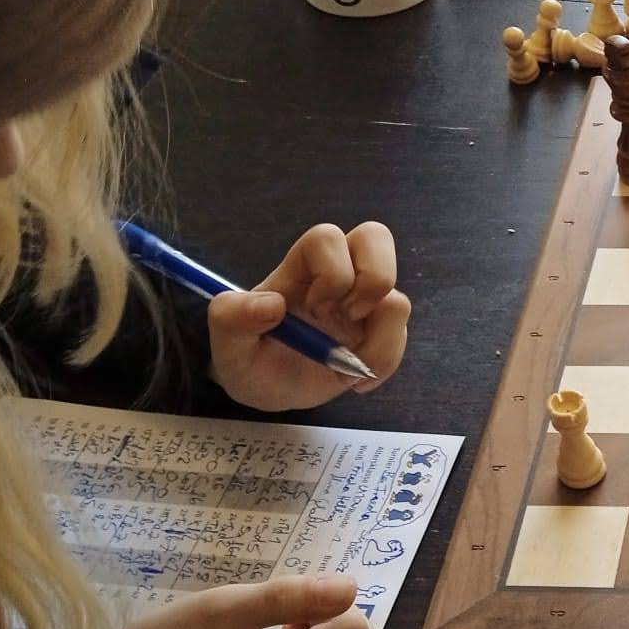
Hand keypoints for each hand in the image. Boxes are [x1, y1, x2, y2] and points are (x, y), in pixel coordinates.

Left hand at [208, 222, 409, 410]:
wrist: (271, 391)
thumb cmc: (249, 359)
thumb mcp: (226, 344)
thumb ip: (231, 319)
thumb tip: (271, 305)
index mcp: (300, 269)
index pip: (327, 238)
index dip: (331, 271)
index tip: (315, 310)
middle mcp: (339, 276)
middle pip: (376, 237)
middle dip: (374, 281)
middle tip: (350, 318)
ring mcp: (365, 303)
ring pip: (398, 299)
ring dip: (378, 343)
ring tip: (347, 370)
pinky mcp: (381, 331)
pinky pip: (401, 337)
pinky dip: (383, 365)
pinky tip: (354, 383)